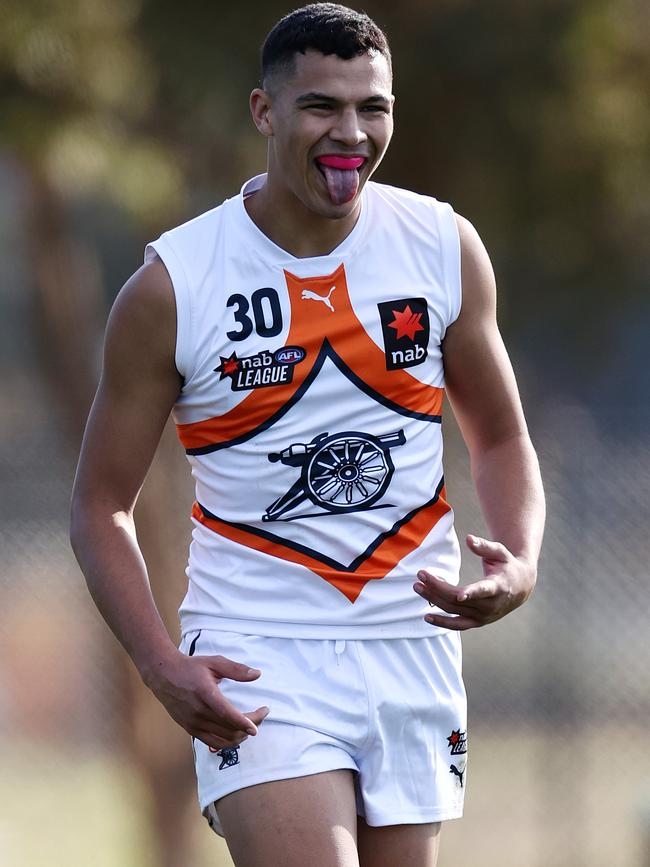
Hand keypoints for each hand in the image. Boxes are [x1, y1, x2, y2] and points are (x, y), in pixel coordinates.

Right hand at [144, 649, 269, 749]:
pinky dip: (227, 742)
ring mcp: (193, 723)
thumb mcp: (215, 662)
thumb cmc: (191, 667)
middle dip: (249, 727)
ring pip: (222, 740)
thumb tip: (257, 674)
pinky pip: (211, 742)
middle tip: (261, 716)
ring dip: (240, 737)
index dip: (244, 723)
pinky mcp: (190, 729)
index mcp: (205, 694)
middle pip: (229, 729)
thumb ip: (236, 669)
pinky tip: (236, 733)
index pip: (228, 715)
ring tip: (251, 725)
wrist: (164, 675)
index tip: (257, 726)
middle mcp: (199, 712)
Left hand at [413, 534, 536, 630]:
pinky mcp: (478, 622)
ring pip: (454, 611)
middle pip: (459, 600)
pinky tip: (427, 617)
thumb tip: (469, 539)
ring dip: (434, 600)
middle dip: (438, 588)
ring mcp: (484, 616)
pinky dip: (442, 622)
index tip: (459, 595)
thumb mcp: (500, 552)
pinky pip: (458, 625)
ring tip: (418, 588)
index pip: (484, 591)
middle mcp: (490, 605)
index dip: (472, 593)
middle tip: (421, 575)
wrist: (520, 588)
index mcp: (499, 587)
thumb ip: (484, 546)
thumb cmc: (507, 565)